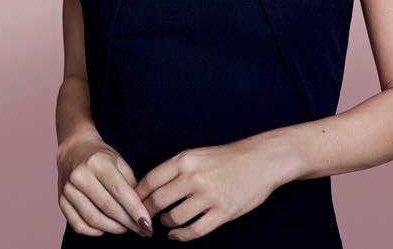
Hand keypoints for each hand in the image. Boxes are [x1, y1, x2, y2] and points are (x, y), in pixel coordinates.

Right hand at [57, 133, 153, 236]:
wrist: (73, 150)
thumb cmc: (101, 156)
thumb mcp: (119, 161)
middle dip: (127, 222)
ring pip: (93, 219)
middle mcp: (80, 175)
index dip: (135, 209)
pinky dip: (95, 231)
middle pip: (107, 207)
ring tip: (126, 229)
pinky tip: (106, 228)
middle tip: (140, 229)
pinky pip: (79, 225)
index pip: (120, 191)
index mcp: (98, 162)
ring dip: (113, 229)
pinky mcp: (61, 202)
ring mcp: (68, 190)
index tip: (147, 223)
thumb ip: (130, 183)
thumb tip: (142, 208)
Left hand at [134, 137, 286, 241]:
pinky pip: (194, 231)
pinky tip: (176, 235)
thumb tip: (149, 190)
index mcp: (186, 159)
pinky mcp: (222, 212)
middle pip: (158, 202)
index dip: (138, 196)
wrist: (261, 160)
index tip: (132, 204)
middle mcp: (194, 177)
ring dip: (166, 223)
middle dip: (147, 214)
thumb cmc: (227, 157)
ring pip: (174, 218)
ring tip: (167, 222)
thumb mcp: (197, 154)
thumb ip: (175, 169)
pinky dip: (180, 237)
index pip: (151, 180)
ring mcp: (209, 196)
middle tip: (144, 220)